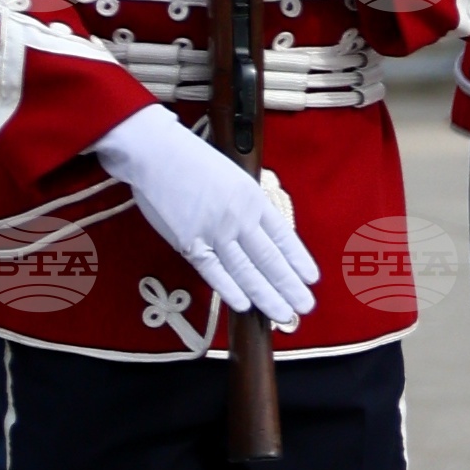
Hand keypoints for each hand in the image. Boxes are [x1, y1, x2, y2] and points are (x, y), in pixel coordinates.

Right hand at [98, 102, 318, 326]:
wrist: (158, 154)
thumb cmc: (193, 160)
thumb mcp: (232, 177)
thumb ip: (245, 206)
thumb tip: (258, 232)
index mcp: (252, 198)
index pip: (282, 236)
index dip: (298, 259)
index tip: (311, 278)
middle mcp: (239, 218)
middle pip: (270, 259)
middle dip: (289, 285)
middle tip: (305, 307)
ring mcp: (215, 232)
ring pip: (247, 271)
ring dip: (267, 296)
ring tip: (283, 314)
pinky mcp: (190, 243)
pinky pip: (214, 272)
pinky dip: (230, 290)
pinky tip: (245, 305)